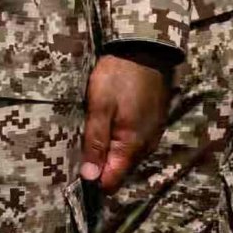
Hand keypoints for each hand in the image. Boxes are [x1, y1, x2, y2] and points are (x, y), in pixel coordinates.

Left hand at [78, 50, 171, 195]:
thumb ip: (95, 143)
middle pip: (119, 170)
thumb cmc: (118, 77)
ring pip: (127, 157)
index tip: (77, 166)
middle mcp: (146, 147)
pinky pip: (135, 143)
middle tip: (83, 143)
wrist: (146, 50)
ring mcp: (152, 135)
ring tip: (96, 130)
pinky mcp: (154, 124)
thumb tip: (89, 178)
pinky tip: (112, 122)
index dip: (93, 179)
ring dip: (111, 150)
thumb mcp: (100, 108)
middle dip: (101, 164)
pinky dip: (121, 139)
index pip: (112, 182)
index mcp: (131, 146)